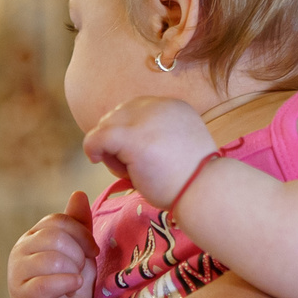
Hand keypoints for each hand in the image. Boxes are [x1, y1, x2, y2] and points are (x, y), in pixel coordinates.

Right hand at [12, 192, 98, 297]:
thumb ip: (78, 225)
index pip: (57, 221)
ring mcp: (17, 274)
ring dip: (73, 270)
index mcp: (33, 236)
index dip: (81, 234)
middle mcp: (20, 251)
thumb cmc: (71, 285)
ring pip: (51, 259)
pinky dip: (67, 283)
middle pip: (54, 238)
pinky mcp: (22, 297)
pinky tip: (74, 286)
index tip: (93, 251)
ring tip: (75, 281)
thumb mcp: (79, 252)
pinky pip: (46, 283)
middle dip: (77, 254)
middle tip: (81, 269)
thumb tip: (79, 193)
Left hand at [86, 96, 218, 207]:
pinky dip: (92, 147)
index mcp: (173, 105)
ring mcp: (145, 119)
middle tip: (131, 167)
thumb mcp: (177, 147)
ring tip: (130, 171)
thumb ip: (156, 136)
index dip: (128, 132)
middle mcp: (159, 105)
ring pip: (108, 126)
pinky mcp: (132, 137)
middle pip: (118, 115)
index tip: (135, 155)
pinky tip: (95, 159)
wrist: (204, 192)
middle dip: (117, 140)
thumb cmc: (192, 180)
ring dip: (111, 150)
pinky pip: (98, 136)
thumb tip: (123, 142)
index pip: (135, 109)